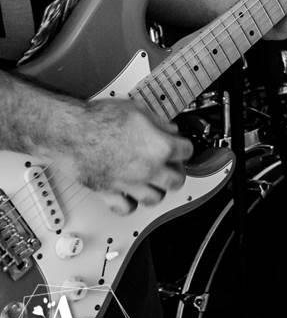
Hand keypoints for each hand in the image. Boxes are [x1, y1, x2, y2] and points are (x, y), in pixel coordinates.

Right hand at [56, 99, 194, 214]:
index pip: (187, 152)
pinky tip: (129, 193)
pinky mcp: (109, 193)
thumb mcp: (137, 110)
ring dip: (157, 189)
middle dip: (176, 172)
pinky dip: (130, 203)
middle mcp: (148, 169)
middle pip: (176, 181)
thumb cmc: (98, 119)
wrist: (69, 132)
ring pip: (154, 198)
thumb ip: (159, 122)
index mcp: (160, 148)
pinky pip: (126, 208)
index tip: (180, 146)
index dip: (184, 146)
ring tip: (152, 180)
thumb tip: (169, 129)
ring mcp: (129, 183)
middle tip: (170, 165)